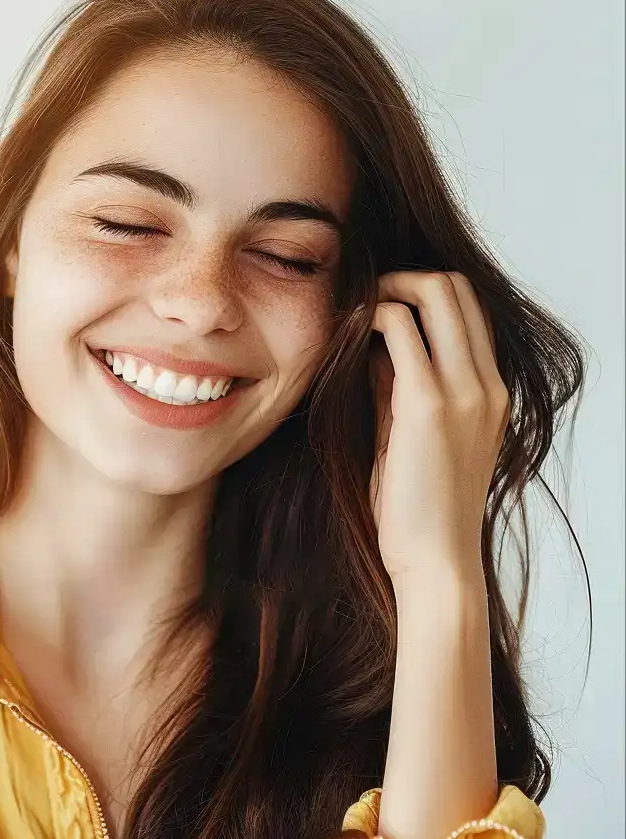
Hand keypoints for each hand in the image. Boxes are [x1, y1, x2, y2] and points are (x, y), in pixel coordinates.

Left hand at [367, 271, 509, 591]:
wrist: (435, 561)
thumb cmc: (417, 506)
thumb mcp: (410, 435)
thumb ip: (397, 388)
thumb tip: (370, 346)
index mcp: (491, 391)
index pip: (469, 308)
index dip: (424, 290)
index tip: (382, 304)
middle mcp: (487, 383)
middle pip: (457, 287)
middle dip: (406, 278)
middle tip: (364, 299)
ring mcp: (465, 390)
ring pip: (436, 292)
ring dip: (388, 288)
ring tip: (353, 312)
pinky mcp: (428, 403)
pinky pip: (399, 327)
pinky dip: (371, 316)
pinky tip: (346, 334)